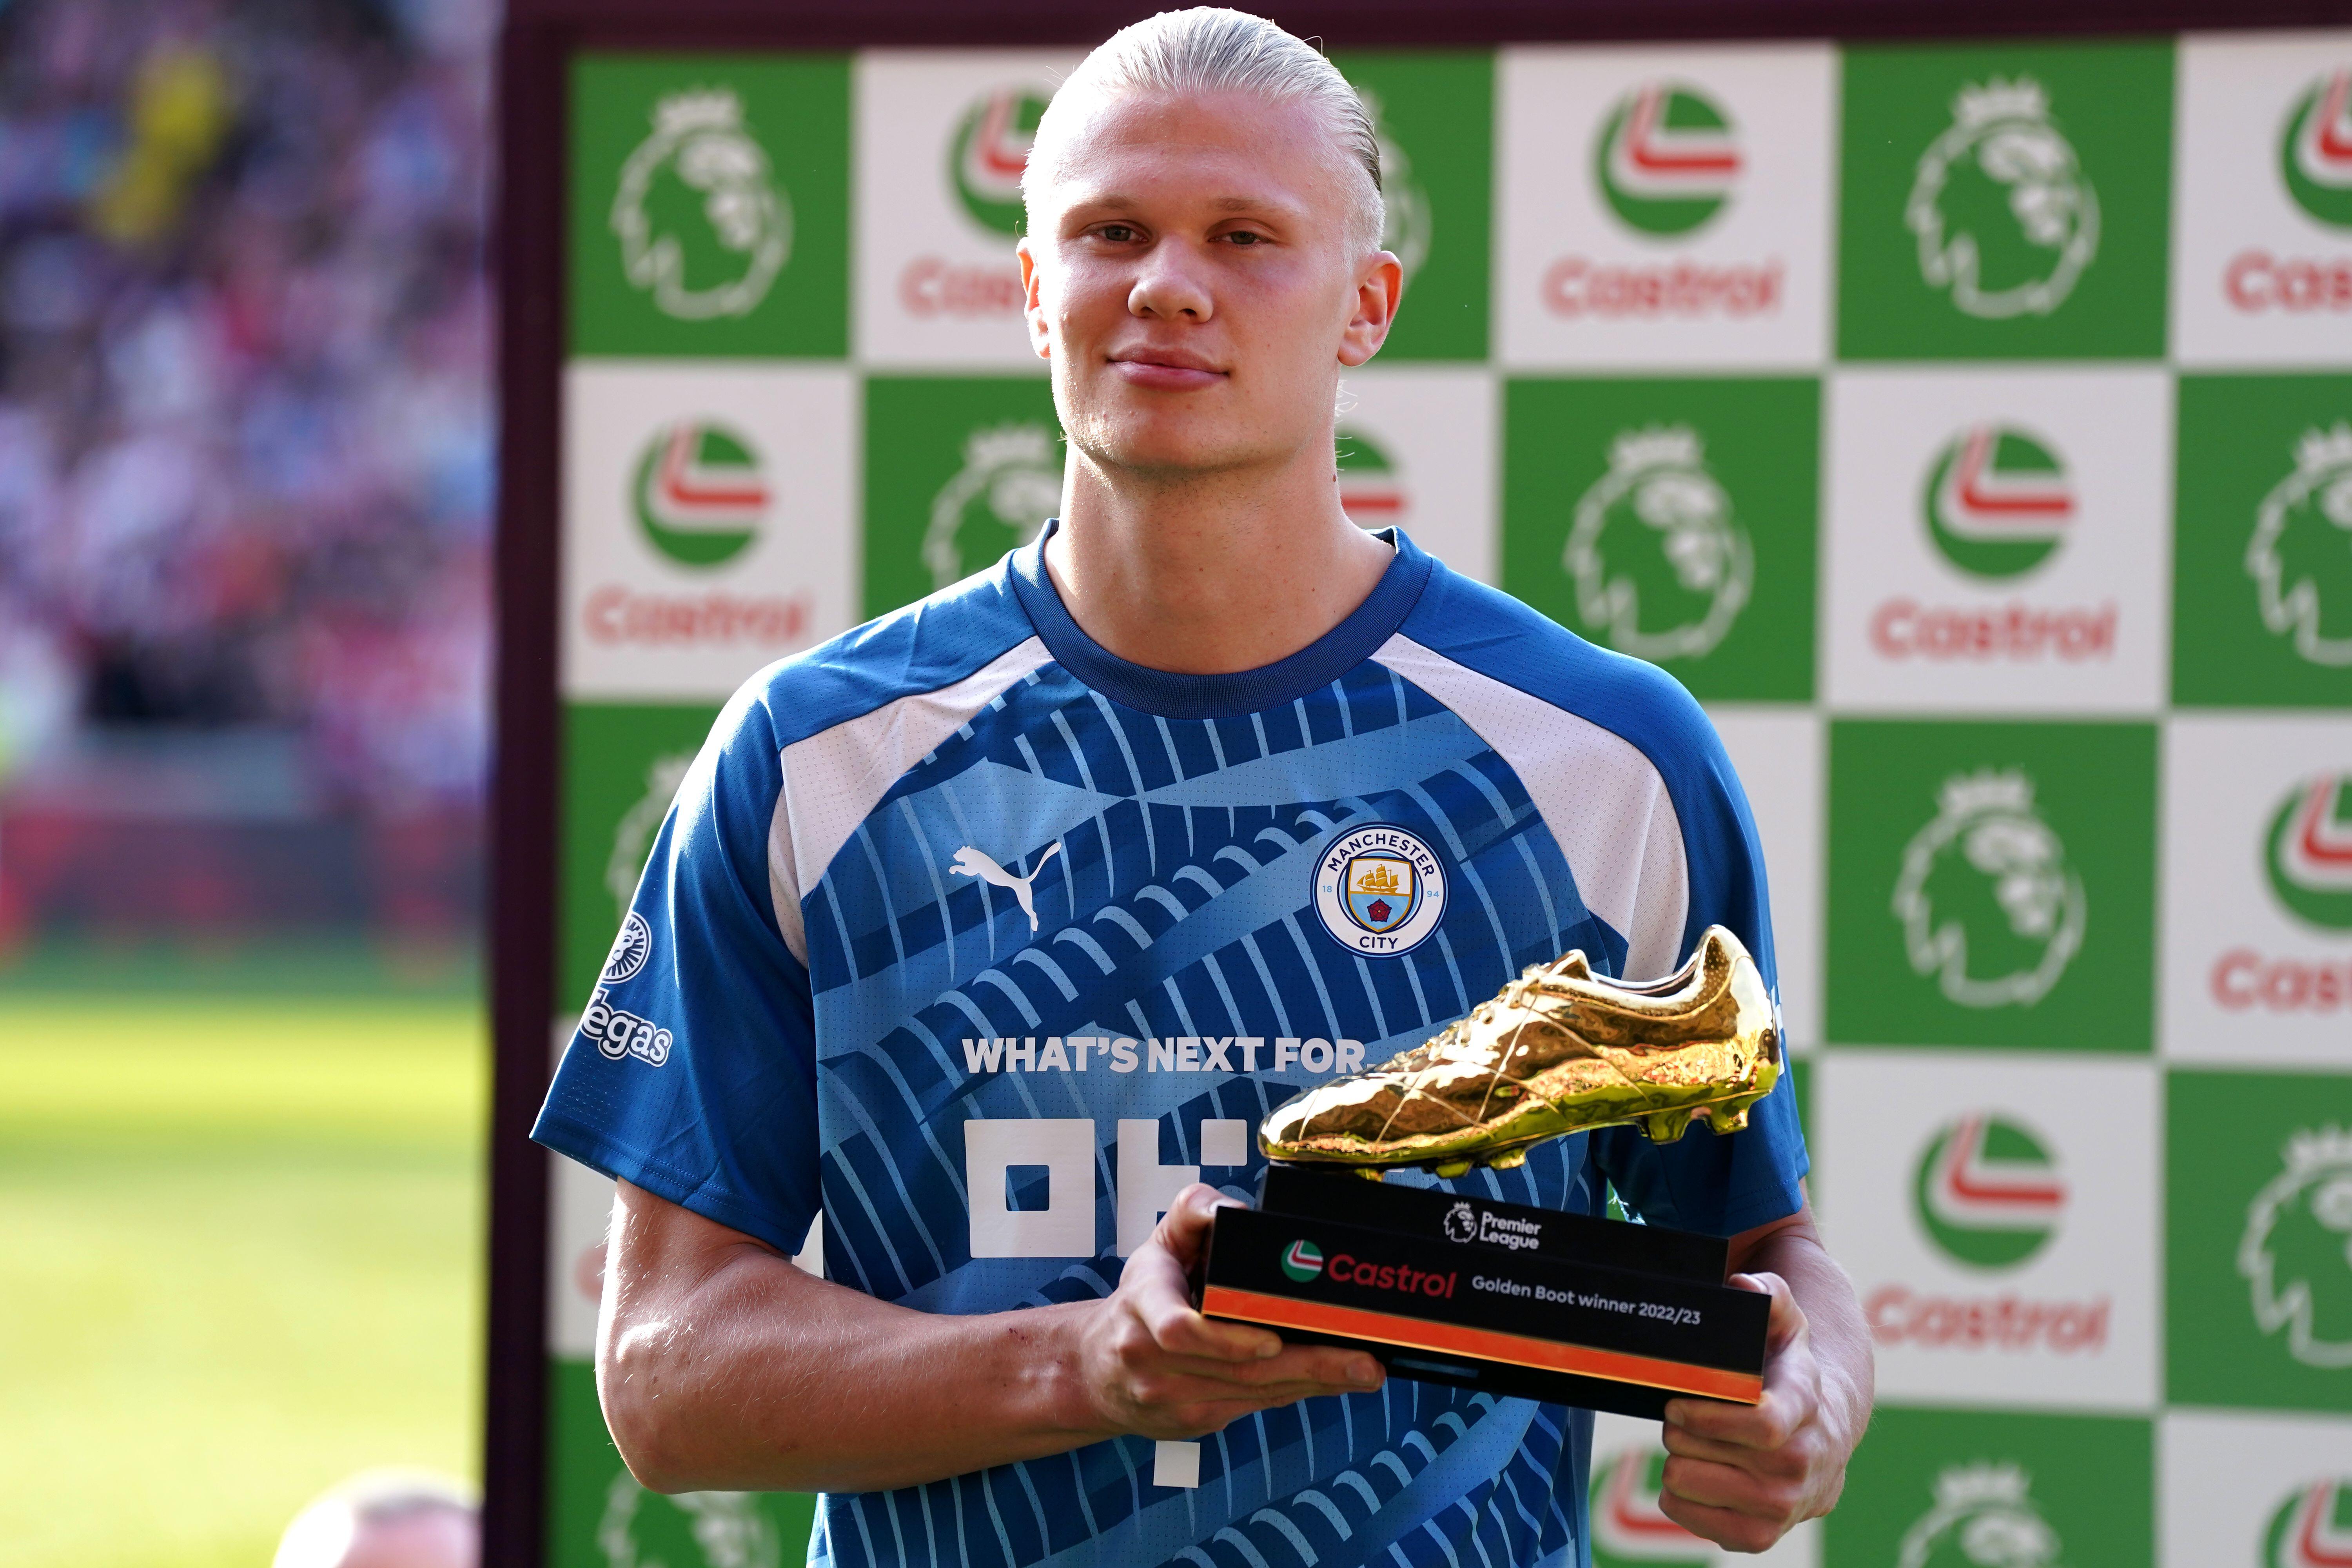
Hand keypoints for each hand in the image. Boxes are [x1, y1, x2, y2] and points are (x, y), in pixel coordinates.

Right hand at [1072, 1182, 1383, 1439]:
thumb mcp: (1157, 1245)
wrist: (1098, 1370)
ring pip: (1255, 1391)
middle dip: (1309, 1364)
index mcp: (1142, 1305)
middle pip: (1238, 1368)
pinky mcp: (1194, 1421)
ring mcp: (1174, 1397)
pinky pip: (1255, 1406)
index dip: (1228, 1338)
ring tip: (1366, 1371)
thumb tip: (1233, 1209)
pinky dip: (1297, 1391)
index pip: (1177, 1329)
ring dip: (1316, 1381)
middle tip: (1364, 1362)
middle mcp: (1154, 1359)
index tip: (1272, 1339)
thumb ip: (1192, 1212)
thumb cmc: (1142, 1297)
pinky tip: (1333, 1380)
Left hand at [1657, 1271, 1853, 1551]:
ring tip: (1696, 1443)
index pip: (1761, 1425)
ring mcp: (1782, 1507)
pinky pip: (1686, 1516)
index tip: (1678, 1404)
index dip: (1709, 1415)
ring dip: (1679, 1458)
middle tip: (1686, 1417)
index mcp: (1806, 1410)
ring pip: (1687, 1483)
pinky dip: (1680, 1494)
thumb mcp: (1786, 1327)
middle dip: (1682, 1430)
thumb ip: (1769, 1297)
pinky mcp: (1757, 1537)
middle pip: (1704, 1452)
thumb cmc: (1788, 1375)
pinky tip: (1698, 1473)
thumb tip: (1743, 1284)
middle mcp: (1801, 1465)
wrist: (1820, 1438)